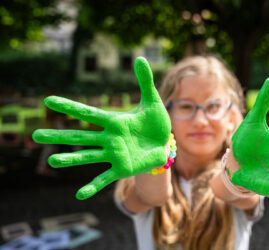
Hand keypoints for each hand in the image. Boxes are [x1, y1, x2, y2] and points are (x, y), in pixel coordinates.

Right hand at [33, 57, 170, 199]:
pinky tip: (79, 195)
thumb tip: (140, 58)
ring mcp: (114, 154)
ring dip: (71, 159)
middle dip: (60, 135)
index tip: (48, 100)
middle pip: (81, 136)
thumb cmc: (156, 123)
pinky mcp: (121, 168)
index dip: (69, 107)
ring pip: (88, 156)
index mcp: (114, 121)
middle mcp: (109, 138)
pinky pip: (105, 178)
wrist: (164, 144)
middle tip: (36, 134)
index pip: (88, 113)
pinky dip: (93, 186)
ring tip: (51, 161)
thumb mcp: (151, 102)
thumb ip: (145, 82)